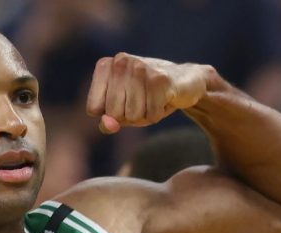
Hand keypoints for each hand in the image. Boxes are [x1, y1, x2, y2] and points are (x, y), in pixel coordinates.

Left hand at [86, 54, 211, 133]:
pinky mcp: (160, 78)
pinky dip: (158, 114)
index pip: (93, 109)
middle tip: (143, 100)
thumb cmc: (148, 96)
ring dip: (145, 115)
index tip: (124, 101)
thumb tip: (106, 125)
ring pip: (132, 116)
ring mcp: (140, 68)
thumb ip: (108, 121)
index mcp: (105, 66)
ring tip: (154, 99)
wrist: (187, 81)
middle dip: (129, 116)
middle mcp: (120, 61)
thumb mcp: (123, 111)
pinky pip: (151, 115)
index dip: (111, 115)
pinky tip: (165, 99)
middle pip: (113, 113)